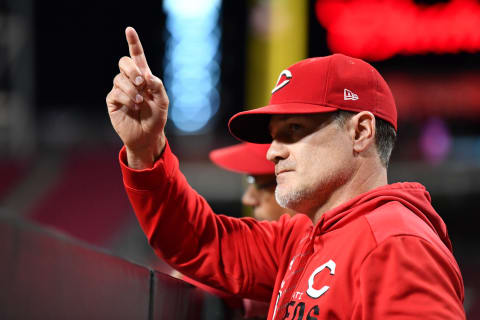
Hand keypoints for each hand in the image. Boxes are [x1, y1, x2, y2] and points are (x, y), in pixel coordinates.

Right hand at [106, 27, 168, 168]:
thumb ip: (158, 86)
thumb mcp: (163, 102)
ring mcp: (120, 90)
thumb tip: (146, 75)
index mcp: (144, 77)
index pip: (137, 56)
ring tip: (140, 102)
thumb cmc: (156, 119)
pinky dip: (126, 98)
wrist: (147, 137)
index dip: (133, 42)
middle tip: (142, 82)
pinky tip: (133, 107)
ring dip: (132, 90)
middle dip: (132, 69)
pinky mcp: (112, 100)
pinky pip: (116, 92)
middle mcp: (130, 81)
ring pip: (120, 79)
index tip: (129, 30)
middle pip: (124, 62)